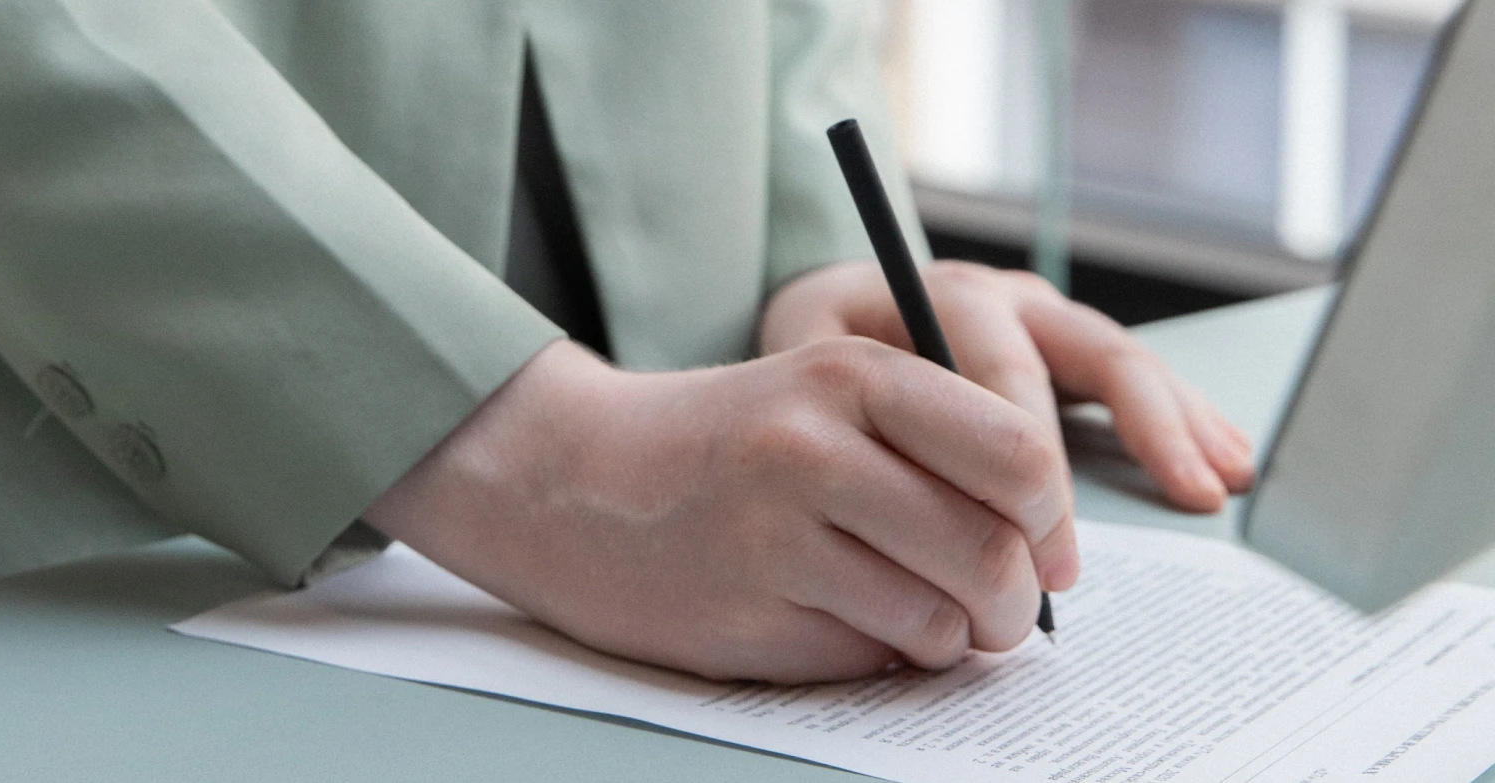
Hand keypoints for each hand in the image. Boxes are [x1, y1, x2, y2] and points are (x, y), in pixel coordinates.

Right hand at [364, 338, 1072, 683]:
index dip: (1052, 519)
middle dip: (1015, 604)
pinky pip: (868, 657)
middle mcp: (812, 449)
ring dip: (949, 638)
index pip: (1019, 455)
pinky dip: (876, 654)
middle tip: (1000, 612)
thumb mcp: (826, 396)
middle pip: (990, 553)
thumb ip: (935, 446)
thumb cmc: (724, 444)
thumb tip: (1050, 550)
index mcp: (850, 376)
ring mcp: (774, 538)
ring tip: (914, 616)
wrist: (572, 479)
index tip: (1042, 546)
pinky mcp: (745, 615)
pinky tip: (832, 618)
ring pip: (939, 620)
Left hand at [760, 261, 1254, 512]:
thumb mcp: (806, 369)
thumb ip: (853, 411)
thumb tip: (905, 493)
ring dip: (1182, 421)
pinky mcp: (1067, 351)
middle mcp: (1007, 301)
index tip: (1052, 534)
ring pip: (1127, 361)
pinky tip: (1223, 461)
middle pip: (1093, 352)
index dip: (1037, 457)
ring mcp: (1045, 321)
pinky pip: (1136, 379)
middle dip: (1142, 431)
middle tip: (1179, 502)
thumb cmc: (810, 358)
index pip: (1010, 372)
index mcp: (946, 298)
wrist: (819, 324)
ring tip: (1220, 480)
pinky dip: (1185, 419)